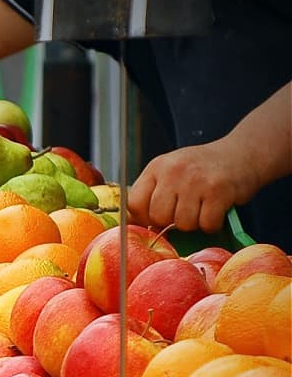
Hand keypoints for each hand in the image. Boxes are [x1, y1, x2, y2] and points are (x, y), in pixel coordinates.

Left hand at [128, 137, 262, 233]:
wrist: (243, 153)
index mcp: (157, 167)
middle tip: (186, 210)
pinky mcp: (218, 191)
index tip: (156, 218)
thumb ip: (152, 193)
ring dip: (194, 223)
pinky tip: (216, 210)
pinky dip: (212, 224)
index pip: (134, 204)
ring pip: (183, 223)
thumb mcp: (171, 171)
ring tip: (202, 207)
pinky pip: (206, 224)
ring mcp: (196, 180)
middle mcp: (173, 171)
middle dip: (171, 222)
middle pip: (158, 217)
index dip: (143, 218)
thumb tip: (131, 224)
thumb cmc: (203, 168)